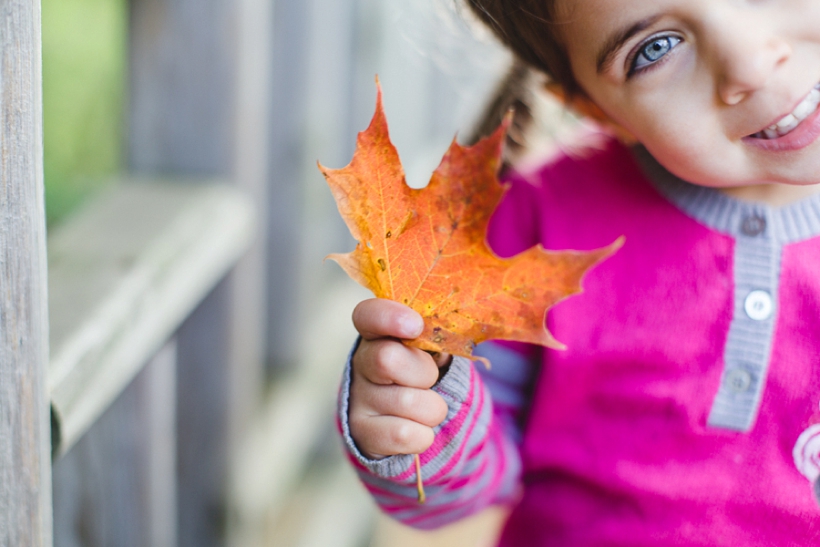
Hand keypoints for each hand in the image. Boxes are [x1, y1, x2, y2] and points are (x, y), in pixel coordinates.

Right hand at [349, 298, 449, 459]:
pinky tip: (416, 429)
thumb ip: (436, 338)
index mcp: (379, 334)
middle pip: (387, 359)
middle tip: (429, 379)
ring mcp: (358, 398)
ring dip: (432, 408)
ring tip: (425, 407)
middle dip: (424, 372)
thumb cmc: (423, 375)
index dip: (390, 317)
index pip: (368, 315)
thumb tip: (448, 342)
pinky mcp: (361, 432)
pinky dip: (423, 435)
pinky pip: (404, 435)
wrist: (404, 420)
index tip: (416, 325)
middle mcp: (361, 362)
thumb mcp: (429, 350)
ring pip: (407, 402)